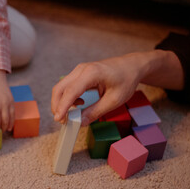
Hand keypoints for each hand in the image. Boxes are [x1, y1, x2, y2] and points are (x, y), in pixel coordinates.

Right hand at [51, 50, 183, 125]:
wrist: (131, 66)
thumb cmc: (126, 79)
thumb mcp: (114, 100)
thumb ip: (96, 111)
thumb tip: (80, 122)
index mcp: (92, 73)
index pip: (71, 91)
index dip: (63, 106)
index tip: (58, 119)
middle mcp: (82, 69)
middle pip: (60, 88)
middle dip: (57, 106)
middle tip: (62, 121)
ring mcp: (79, 70)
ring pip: (62, 87)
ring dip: (62, 102)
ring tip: (71, 115)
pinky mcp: (79, 74)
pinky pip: (67, 86)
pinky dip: (68, 98)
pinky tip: (79, 104)